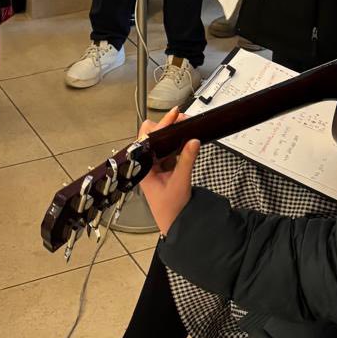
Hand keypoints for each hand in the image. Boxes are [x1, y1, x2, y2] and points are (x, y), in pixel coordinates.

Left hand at [138, 108, 199, 236]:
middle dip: (167, 126)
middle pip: (153, 136)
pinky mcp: (164, 168)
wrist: (176, 223)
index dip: (162, 124)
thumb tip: (193, 140)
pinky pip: (169, 150)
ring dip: (173, 134)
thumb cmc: (170, 209)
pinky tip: (186, 140)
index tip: (174, 114)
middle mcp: (147, 164)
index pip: (149, 138)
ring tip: (186, 126)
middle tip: (183, 119)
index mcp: (143, 167)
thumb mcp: (180, 182)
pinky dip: (177, 143)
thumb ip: (187, 160)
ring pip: (162, 142)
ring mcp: (155, 165)